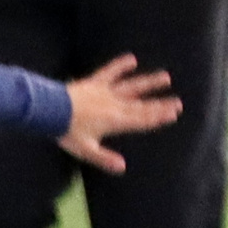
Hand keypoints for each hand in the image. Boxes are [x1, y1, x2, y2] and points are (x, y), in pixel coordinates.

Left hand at [58, 55, 181, 173]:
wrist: (49, 110)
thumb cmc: (66, 131)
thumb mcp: (85, 149)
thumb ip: (104, 158)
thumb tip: (123, 167)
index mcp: (115, 122)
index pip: (142, 120)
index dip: (158, 117)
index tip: (174, 114)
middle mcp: (114, 105)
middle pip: (141, 105)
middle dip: (160, 104)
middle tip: (178, 102)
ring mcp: (105, 92)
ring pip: (131, 86)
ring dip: (148, 82)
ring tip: (165, 77)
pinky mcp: (94, 82)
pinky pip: (109, 72)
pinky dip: (120, 65)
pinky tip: (131, 59)